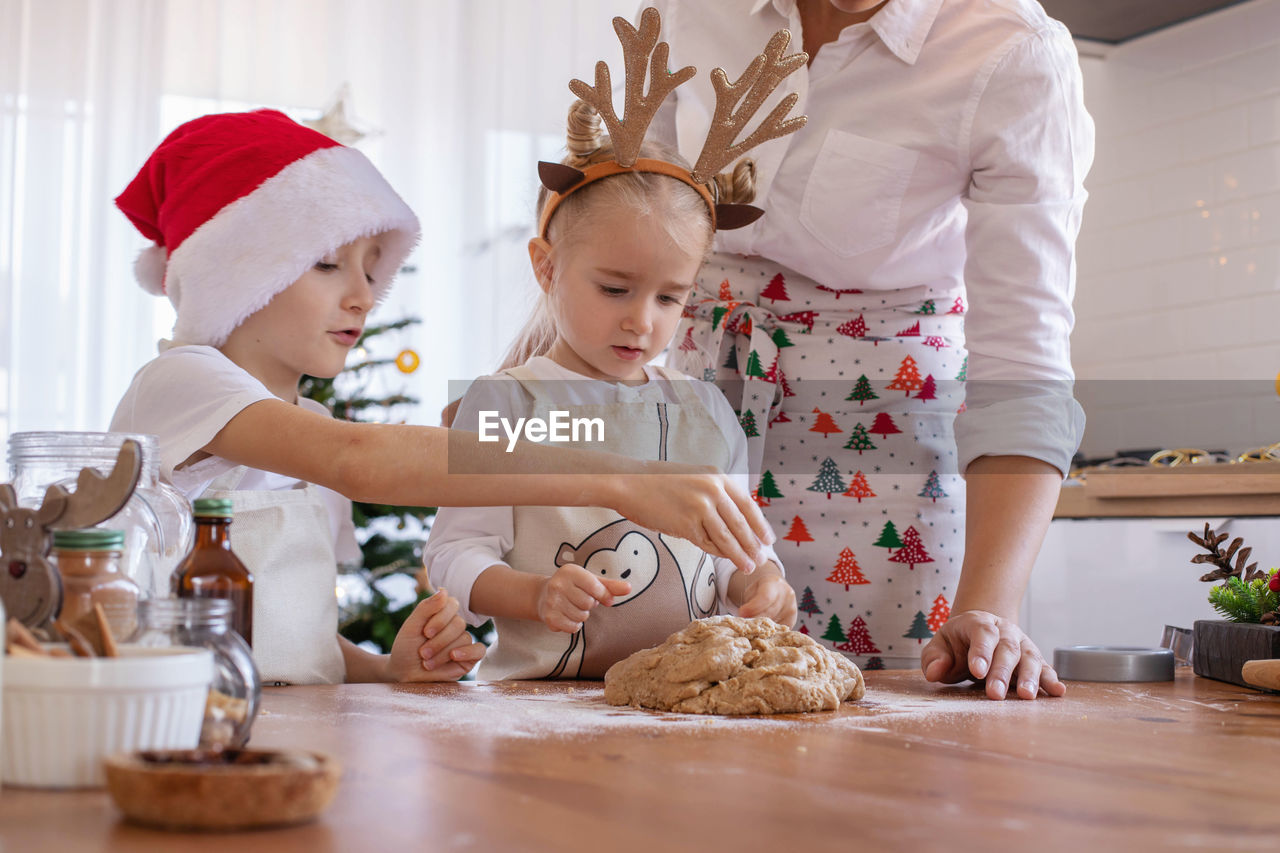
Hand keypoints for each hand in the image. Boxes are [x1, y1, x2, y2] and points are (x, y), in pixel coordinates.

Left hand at [388, 588, 485, 681]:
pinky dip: (467, 652)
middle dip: (439, 640)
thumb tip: (443, 590)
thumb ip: (426, 607)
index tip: (425, 632)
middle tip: (423, 652)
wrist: (404, 674)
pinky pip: (479, 650)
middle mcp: (454, 625)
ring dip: (443, 652)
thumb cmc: (406, 649)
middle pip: (459, 623)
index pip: (452, 604)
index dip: (441, 618)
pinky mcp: (469, 658)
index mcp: (442, 613)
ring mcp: (463, 641)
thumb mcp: (411, 627)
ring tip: (428, 662)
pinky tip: (454, 656)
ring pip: (465, 638)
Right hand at [537, 564, 630, 632]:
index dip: (604, 595)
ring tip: (574, 607)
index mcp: (570, 571)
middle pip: (588, 603)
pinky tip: (567, 616)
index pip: (594, 586)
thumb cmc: (574, 586)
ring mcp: (552, 601)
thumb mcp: (591, 581)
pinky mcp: (549, 617)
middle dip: (589, 605)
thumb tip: (629, 588)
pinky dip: (574, 625)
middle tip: (581, 600)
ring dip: (582, 615)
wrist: (543, 595)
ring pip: (581, 617)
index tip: (606, 599)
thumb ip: (610, 585)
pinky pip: (573, 628)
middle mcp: (558, 584)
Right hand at [612, 465, 773, 575]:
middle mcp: (712, 489)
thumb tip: (736, 519)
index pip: (747, 505)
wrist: (630, 483)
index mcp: (717, 476)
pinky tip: (724, 560)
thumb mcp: (694, 477)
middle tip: (761, 559)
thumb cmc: (659, 482)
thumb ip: (715, 493)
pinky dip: (717, 553)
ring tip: (748, 567)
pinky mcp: (686, 524)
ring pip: (727, 537)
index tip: (768, 539)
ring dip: (739, 555)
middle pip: (740, 524)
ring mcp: (700, 507)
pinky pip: (706, 543)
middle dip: (753, 545)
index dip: (760, 525)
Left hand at [736, 571, 796, 626]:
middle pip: (769, 612)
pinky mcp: (792, 620)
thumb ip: (749, 602)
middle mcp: (787, 595)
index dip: (752, 607)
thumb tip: (744, 617)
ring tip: (752, 627)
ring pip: (774, 623)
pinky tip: (761, 630)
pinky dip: (769, 631)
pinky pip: (779, 629)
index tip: (741, 613)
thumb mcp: (752, 590)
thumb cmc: (760, 589)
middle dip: (754, 619)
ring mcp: (791, 608)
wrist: (775, 588)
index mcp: (775, 583)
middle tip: (743, 624)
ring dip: (761, 627)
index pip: (765, 597)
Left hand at [920, 610, 1064, 699]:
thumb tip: (934, 673)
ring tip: (1027, 696)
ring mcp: (1022, 644)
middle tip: (994, 694)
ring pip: (1029, 658)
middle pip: (1006, 649)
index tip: (976, 671)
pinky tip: (1057, 691)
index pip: (982, 634)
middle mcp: (1005, 631)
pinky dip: (1051, 680)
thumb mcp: (939, 646)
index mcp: (979, 624)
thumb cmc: (956, 644)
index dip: (981, 651)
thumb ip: (934, 659)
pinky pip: (1044, 668)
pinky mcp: (1033, 659)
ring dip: (1030, 677)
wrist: (981, 631)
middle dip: (1001, 672)